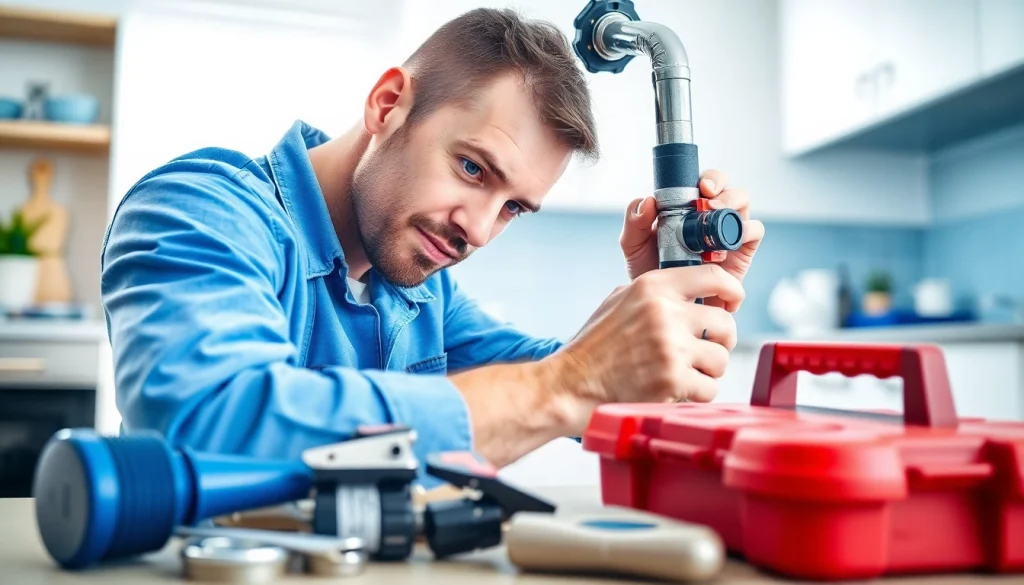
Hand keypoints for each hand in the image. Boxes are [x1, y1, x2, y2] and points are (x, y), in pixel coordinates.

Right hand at [547, 264, 743, 432]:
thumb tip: (696, 293)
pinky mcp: (672, 380)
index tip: (733, 302)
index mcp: (652, 287)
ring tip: (681, 373)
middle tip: (701, 351)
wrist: (570, 385)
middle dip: (719, 341)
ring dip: (706, 371)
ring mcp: (670, 347)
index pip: (714, 276)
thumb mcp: (619, 301)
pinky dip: (696, 394)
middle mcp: (664, 312)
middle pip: (726, 324)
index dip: (732, 291)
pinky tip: (674, 390)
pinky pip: (709, 388)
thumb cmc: (594, 347)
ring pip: (721, 359)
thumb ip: (656, 294)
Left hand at [619, 170, 764, 308]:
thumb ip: (634, 223)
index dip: (709, 179)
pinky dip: (745, 232)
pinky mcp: (741, 253)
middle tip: (708, 202)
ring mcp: (727, 234)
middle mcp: (711, 217)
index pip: (706, 183)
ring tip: (715, 219)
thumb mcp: (635, 246)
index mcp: (689, 209)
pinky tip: (726, 245)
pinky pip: (753, 233)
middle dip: (724, 190)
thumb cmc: (652, 272)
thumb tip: (647, 202)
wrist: (666, 306)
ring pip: (743, 207)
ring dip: (734, 206)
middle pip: (730, 190)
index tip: (700, 187)